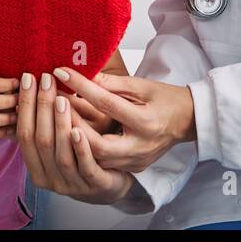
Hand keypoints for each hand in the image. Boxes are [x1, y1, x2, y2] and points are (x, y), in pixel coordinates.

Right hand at [14, 70, 138, 205]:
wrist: (113, 182)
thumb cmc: (83, 157)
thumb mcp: (61, 142)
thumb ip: (47, 124)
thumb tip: (32, 84)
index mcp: (37, 168)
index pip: (24, 134)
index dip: (25, 106)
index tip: (28, 78)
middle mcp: (50, 179)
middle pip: (40, 141)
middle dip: (41, 107)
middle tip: (45, 80)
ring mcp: (73, 185)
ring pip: (61, 155)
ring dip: (59, 125)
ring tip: (61, 99)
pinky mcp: (95, 185)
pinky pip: (85, 167)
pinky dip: (80, 148)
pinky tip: (78, 130)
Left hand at [47, 68, 194, 173]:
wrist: (187, 121)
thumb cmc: (164, 99)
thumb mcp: (141, 85)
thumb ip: (111, 82)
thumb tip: (82, 74)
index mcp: (146, 122)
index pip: (107, 103)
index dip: (81, 86)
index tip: (61, 72)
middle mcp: (140, 146)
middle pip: (97, 144)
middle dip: (72, 125)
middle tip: (53, 104)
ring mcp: (135, 162)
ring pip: (96, 159)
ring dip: (74, 140)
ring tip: (57, 119)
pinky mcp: (131, 169)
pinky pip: (101, 163)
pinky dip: (84, 150)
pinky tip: (70, 136)